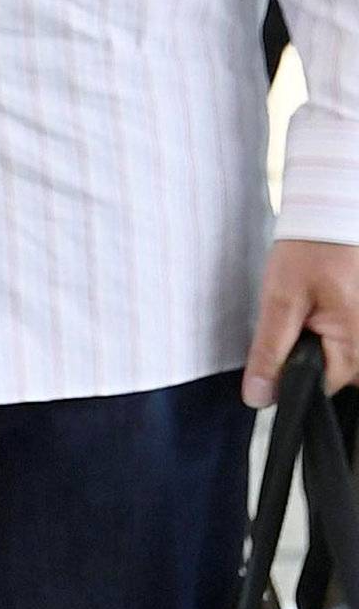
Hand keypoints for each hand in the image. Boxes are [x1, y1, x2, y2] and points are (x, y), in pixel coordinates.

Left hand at [243, 237, 358, 404]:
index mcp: (354, 347)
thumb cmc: (312, 248)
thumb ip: (270, 352)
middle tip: (298, 311)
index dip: (289, 371)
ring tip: (311, 301)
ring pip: (338, 357)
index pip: (316, 388)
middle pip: (331, 375)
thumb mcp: (280, 300)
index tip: (283, 337)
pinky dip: (328, 326)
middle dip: (306, 352)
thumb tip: (259, 397)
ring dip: (318, 337)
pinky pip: (345, 340)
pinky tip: (321, 300)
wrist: (333, 211)